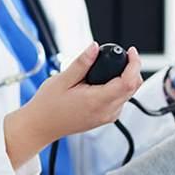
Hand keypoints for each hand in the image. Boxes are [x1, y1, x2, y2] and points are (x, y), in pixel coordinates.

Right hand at [5, 42, 142, 166]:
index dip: (134, 64)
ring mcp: (107, 117)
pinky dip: (120, 88)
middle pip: (133, 87)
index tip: (131, 52)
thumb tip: (95, 47)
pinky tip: (107, 80)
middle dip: (133, 68)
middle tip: (123, 55)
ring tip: (113, 66)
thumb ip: (81, 63)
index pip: (128, 82)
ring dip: (127, 78)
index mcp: (97, 101)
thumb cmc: (48, 106)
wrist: (41, 126)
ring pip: (129, 94)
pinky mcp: (105, 118)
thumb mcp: (62, 79)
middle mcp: (106, 111)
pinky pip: (120, 101)